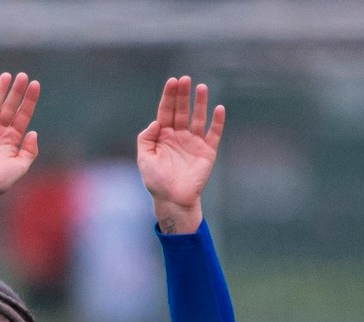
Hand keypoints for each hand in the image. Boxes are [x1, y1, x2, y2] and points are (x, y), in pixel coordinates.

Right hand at [0, 72, 40, 221]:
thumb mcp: (20, 167)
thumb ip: (29, 151)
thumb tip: (33, 132)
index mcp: (12, 139)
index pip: (23, 114)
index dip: (29, 100)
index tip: (35, 85)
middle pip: (10, 106)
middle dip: (16, 91)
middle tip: (22, 76)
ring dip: (0, 91)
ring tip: (7, 76)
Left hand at [136, 76, 223, 233]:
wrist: (173, 199)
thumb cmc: (156, 180)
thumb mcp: (144, 159)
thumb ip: (146, 139)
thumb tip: (156, 122)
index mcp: (163, 136)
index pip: (166, 111)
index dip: (169, 96)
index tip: (172, 82)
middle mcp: (179, 135)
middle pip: (182, 110)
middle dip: (183, 95)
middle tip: (185, 80)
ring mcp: (194, 142)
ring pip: (198, 118)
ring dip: (200, 103)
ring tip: (201, 88)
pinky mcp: (207, 151)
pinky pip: (214, 133)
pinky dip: (217, 121)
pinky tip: (218, 108)